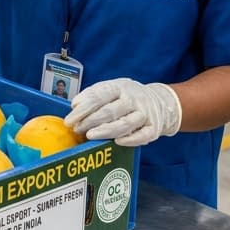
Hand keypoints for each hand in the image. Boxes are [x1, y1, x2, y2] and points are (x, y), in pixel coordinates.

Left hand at [65, 78, 182, 146]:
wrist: (160, 101)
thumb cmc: (127, 97)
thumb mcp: (112, 89)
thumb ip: (94, 96)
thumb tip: (75, 105)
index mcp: (119, 87)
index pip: (98, 96)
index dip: (83, 109)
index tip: (70, 119)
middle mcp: (133, 99)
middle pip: (110, 111)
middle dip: (90, 121)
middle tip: (76, 129)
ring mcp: (144, 113)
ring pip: (124, 124)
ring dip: (106, 131)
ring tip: (90, 136)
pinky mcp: (153, 127)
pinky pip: (142, 135)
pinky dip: (130, 140)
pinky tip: (117, 142)